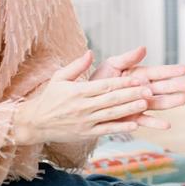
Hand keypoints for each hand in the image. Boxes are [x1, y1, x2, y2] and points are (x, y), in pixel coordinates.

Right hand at [12, 51, 155, 144]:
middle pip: (111, 99)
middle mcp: (83, 106)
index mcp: (78, 91)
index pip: (105, 86)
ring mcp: (85, 121)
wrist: (35, 122)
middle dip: (132, 95)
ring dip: (130, 109)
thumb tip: (91, 52)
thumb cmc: (50, 97)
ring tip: (145, 104)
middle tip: (150, 90)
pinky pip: (106, 130)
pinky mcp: (86, 133)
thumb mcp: (59, 77)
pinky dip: (120, 127)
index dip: (123, 83)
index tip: (138, 78)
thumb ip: (77, 65)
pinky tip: (135, 124)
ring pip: (111, 114)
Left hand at [90, 45, 184, 130]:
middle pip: (163, 88)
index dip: (172, 71)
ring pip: (159, 103)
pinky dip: (156, 123)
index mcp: (140, 75)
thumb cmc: (99, 80)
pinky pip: (146, 120)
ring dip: (171, 102)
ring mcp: (140, 104)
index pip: (159, 72)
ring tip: (184, 100)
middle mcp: (144, 90)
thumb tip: (143, 48)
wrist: (85, 101)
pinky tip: (167, 125)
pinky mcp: (133, 118)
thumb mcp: (112, 65)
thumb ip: (128, 58)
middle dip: (177, 86)